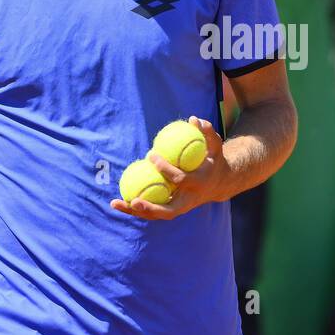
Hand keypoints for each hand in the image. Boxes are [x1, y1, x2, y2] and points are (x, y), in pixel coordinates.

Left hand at [111, 116, 228, 220]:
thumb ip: (207, 132)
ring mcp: (180, 208)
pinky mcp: (172, 209)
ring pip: (156, 215)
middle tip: (133, 200)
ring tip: (115, 203)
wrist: (220, 184)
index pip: (180, 179)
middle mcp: (189, 200)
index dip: (165, 169)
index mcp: (198, 184)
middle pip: (168, 211)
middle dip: (150, 208)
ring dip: (135, 212)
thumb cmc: (214, 161)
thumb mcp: (215, 146)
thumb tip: (193, 119)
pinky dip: (136, 208)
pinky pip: (152, 211)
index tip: (151, 155)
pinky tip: (119, 201)